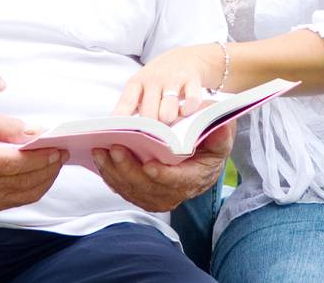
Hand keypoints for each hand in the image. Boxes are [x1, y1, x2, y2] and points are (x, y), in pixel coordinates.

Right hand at [0, 112, 64, 210]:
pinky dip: (38, 186)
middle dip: (50, 167)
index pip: (17, 163)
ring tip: (56, 162)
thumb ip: (11, 127)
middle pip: (26, 179)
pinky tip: (44, 172)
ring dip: (47, 177)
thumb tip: (37, 133)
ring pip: (29, 192)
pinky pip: (24, 198)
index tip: (57, 148)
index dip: (41, 157)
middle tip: (62, 153)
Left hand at [92, 122, 232, 211]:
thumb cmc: (210, 144)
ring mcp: (157, 195)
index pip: (177, 182)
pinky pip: (124, 189)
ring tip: (101, 151)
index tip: (150, 165)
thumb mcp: (221, 137)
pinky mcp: (143, 193)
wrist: (202, 157)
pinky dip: (110, 175)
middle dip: (129, 169)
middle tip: (116, 148)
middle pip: (148, 188)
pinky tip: (101, 159)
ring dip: (114, 172)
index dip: (163, 176)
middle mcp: (174, 192)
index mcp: (194, 178)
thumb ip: (221, 134)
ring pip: (133, 190)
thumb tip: (222, 126)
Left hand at [113, 44, 223, 124]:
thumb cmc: (157, 79)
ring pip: (167, 112)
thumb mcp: (140, 86)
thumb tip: (116, 129)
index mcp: (137, 82)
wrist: (185, 58)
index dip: (123, 120)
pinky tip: (185, 110)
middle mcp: (153, 79)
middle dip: (151, 129)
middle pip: (148, 114)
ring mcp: (173, 79)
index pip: (126, 103)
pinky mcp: (191, 80)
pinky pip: (190, 103)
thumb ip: (130, 106)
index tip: (120, 134)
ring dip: (169, 120)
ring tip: (169, 118)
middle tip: (154, 132)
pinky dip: (188, 111)